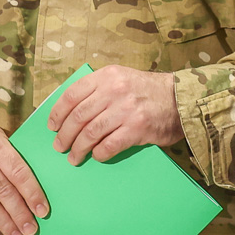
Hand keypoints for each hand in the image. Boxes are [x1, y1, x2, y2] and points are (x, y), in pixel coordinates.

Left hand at [48, 65, 185, 165]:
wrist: (182, 99)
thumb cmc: (149, 91)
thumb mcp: (122, 78)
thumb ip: (99, 89)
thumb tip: (69, 112)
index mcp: (108, 76)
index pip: (72, 94)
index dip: (57, 113)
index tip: (52, 126)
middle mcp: (115, 90)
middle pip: (78, 116)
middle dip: (64, 135)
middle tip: (60, 147)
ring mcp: (126, 109)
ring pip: (90, 133)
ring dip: (78, 149)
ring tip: (74, 157)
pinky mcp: (138, 128)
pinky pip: (109, 145)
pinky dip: (99, 153)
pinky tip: (97, 155)